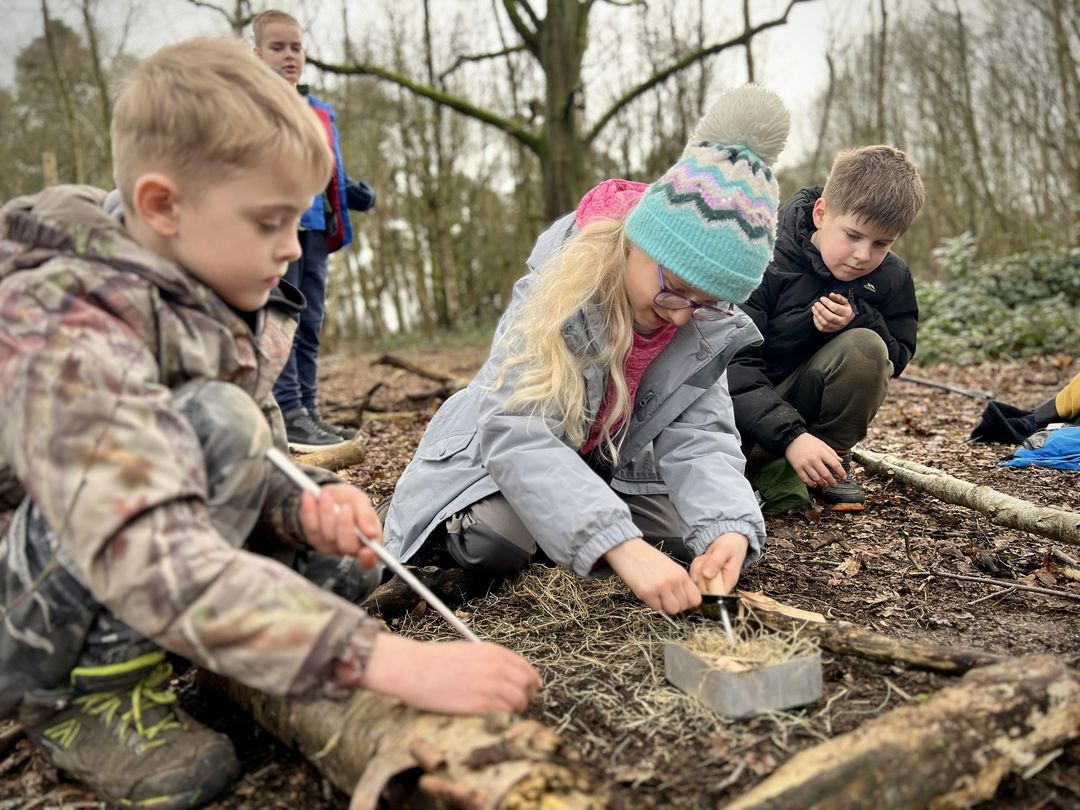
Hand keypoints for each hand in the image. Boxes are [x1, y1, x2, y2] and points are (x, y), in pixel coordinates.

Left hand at [298, 483, 382, 568]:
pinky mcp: (313, 539)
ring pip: (327, 534)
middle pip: (346, 546)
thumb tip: (371, 533)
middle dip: (345, 525)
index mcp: (368, 543)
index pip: (370, 560)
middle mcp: (349, 549)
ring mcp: (330, 546)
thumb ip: (366, 516)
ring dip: (326, 512)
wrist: (332, 496)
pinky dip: (309, 510)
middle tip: (346, 507)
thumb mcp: (362, 502)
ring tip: (326, 494)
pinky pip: (310, 527)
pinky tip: (309, 495)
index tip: (366, 551)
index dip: (368, 559)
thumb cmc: (351, 502)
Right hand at [358, 635, 541, 713]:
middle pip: (526, 685)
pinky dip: (505, 718)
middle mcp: (494, 668)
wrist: (413, 669)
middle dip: (528, 696)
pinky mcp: (478, 705)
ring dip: (517, 709)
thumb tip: (503, 675)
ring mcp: (488, 686)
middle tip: (523, 704)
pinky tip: (497, 719)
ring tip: (509, 713)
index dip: (532, 681)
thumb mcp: (467, 651)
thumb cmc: (433, 661)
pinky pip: (503, 714)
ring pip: (518, 702)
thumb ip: (487, 661)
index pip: (525, 668)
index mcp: (492, 652)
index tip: (532, 689)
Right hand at [605, 538, 701, 613]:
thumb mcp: (670, 566)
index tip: (680, 600)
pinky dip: (652, 604)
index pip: (695, 599)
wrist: (627, 549)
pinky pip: (656, 608)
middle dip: (674, 605)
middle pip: (682, 607)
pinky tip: (647, 592)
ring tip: (656, 596)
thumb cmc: (647, 558)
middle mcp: (673, 581)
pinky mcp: (647, 593)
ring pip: (671, 610)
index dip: (688, 602)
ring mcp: (660, 587)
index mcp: (681, 573)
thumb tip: (684, 599)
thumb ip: (679, 581)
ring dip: (664, 606)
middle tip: (665, 598)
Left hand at [689, 533, 748, 594]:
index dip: (705, 585)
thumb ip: (715, 562)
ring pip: (696, 581)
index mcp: (728, 582)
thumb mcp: (724, 550)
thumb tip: (706, 575)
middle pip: (702, 588)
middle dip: (699, 572)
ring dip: (697, 567)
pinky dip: (696, 564)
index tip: (705, 570)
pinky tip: (703, 558)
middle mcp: (720, 585)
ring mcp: (712, 581)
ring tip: (706, 557)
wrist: (732, 539)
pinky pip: (695, 574)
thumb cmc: (731, 544)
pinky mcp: (706, 576)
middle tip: (706, 558)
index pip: (713, 594)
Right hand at [784, 433, 845, 487]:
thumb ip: (832, 452)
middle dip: (832, 481)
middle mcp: (814, 459)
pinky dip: (810, 484)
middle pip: (826, 474)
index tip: (843, 477)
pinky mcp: (797, 467)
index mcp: (821, 452)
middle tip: (834, 484)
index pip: (835, 464)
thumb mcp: (822, 444)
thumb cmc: (808, 441)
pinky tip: (814, 484)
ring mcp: (805, 464)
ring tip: (825, 484)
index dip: (841, 472)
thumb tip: (840, 461)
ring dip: (822, 483)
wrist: (791, 438)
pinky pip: (805, 479)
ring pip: (816, 478)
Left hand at [811, 292, 853, 332]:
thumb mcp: (844, 301)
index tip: (822, 298)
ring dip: (817, 315)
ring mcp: (836, 327)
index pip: (835, 308)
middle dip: (821, 309)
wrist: (848, 318)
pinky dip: (816, 321)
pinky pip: (821, 328)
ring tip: (814, 308)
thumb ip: (838, 297)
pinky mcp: (830, 330)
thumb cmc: (845, 308)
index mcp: (847, 313)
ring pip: (824, 323)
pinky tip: (815, 315)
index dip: (827, 303)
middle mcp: (842, 322)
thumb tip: (831, 294)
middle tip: (816, 304)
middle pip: (829, 317)